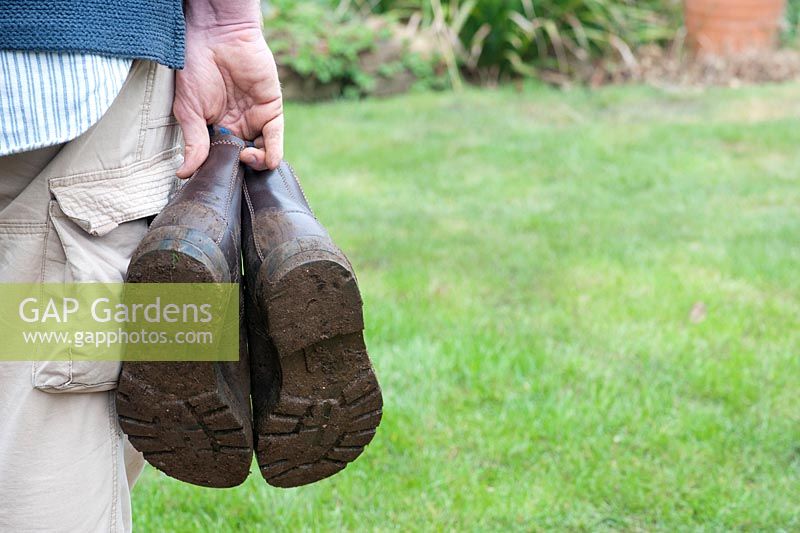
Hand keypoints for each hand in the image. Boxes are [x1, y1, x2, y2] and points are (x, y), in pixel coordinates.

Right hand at [174, 9, 283, 177]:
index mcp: (215, 128)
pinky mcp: (272, 110)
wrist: (215, 35)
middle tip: (230, 168)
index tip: (212, 177)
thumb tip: (184, 173)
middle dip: (239, 170)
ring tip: (244, 157)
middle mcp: (237, 126)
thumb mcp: (188, 109)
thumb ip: (193, 142)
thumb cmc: (194, 66)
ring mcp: (255, 119)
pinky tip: (261, 158)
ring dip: (256, 164)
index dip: (219, 170)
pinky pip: (276, 139)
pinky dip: (272, 154)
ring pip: (262, 154)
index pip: (221, 159)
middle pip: (243, 159)